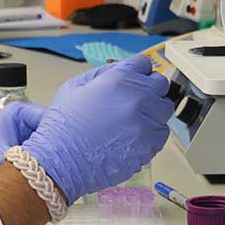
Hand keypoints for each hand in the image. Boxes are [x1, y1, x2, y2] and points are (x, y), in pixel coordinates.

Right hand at [21, 55, 174, 203]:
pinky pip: (160, 135)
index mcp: (120, 78)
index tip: (133, 80)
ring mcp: (146, 122)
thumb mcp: (74, 86)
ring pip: (164, 111)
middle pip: (160, 85)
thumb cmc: (63, 125)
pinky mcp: (150, 146)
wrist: (60, 160)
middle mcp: (138, 97)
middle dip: (148, 90)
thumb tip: (119, 69)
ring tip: (130, 123)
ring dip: (151, 113)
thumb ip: (102, 74)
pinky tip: (131, 138)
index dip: (136, 72)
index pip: (144, 63)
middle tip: (133, 102)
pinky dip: (150, 135)